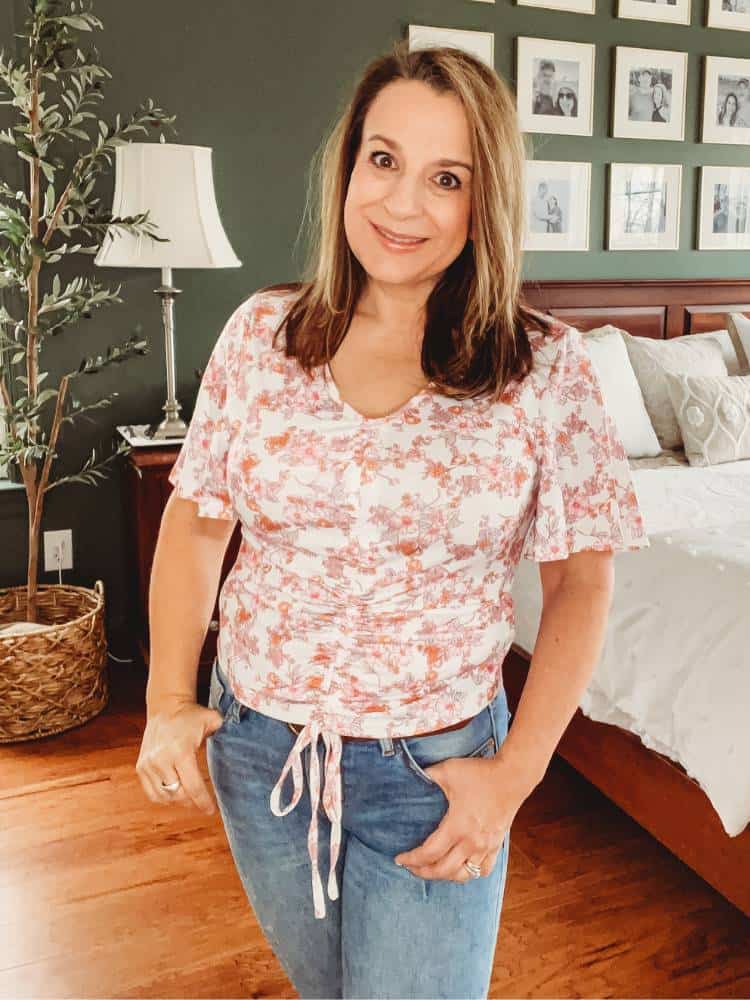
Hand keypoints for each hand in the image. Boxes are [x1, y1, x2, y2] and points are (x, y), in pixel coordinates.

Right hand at [135, 699, 223, 814]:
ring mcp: (149, 764)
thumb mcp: (212, 720)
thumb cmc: (192, 715)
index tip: (211, 810)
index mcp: (180, 750)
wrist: (166, 707)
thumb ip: (226, 733)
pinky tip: (176, 794)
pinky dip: (164, 797)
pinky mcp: (141, 767)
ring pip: (164, 796)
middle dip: (192, 802)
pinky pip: (152, 793)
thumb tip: (243, 744)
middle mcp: (161, 759)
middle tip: (202, 803)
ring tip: (190, 798)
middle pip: (178, 794)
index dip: (203, 802)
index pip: (193, 786)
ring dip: (178, 801)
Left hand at [393, 755, 529, 881]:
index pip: (429, 853)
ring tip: (432, 870)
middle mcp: (471, 842)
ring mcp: (486, 846)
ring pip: (463, 875)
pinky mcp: (497, 845)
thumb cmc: (480, 773)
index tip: (399, 859)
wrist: (512, 776)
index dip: (412, 859)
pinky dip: (469, 873)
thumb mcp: (448, 770)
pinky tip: (460, 869)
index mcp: (457, 826)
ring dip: (445, 876)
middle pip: (443, 870)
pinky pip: (483, 870)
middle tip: (410, 867)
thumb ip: (427, 775)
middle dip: (423, 872)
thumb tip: (411, 776)